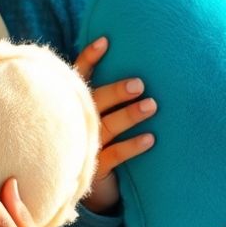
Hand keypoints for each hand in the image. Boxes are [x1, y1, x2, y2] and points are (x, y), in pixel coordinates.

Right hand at [72, 37, 156, 213]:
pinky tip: (150, 139)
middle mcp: (76, 121)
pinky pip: (115, 155)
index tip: (105, 42)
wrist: (79, 184)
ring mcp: (83, 144)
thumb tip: (130, 64)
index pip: (78, 77)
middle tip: (140, 84)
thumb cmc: (91, 140)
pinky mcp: (94, 168)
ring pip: (107, 126)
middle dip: (116, 91)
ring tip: (152, 106)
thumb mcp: (89, 115)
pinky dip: (132, 146)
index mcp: (73, 104)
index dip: (89, 58)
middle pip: (95, 101)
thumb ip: (100, 94)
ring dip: (129, 115)